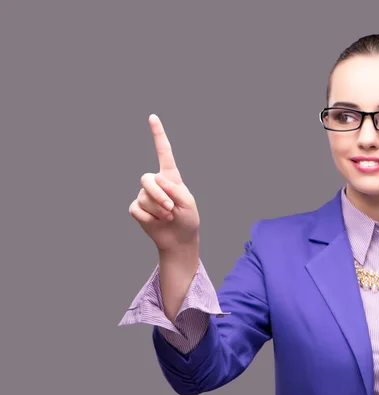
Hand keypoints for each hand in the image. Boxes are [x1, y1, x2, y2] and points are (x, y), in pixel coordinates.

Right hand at [128, 114, 199, 252]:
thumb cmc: (187, 218)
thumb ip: (175, 190)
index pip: (163, 152)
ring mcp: (144, 195)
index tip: (152, 117)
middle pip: (147, 178)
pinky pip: (137, 209)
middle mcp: (156, 183)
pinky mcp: (137, 208)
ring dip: (159, 210)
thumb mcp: (188, 203)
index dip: (158, 135)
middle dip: (158, 195)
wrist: (179, 239)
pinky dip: (149, 218)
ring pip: (144, 197)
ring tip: (168, 216)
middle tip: (171, 208)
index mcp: (171, 176)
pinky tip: (156, 221)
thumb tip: (157, 181)